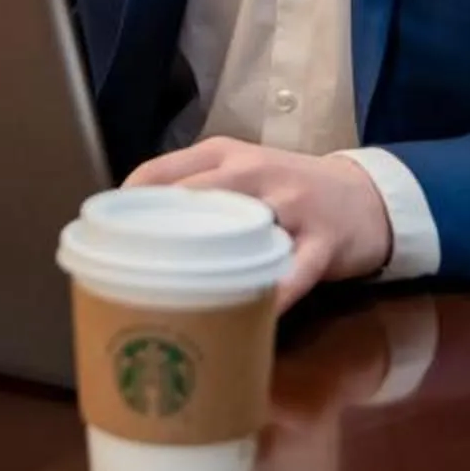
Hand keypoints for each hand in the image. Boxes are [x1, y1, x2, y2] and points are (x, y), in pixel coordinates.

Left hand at [123, 139, 392, 310]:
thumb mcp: (241, 176)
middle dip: (157, 234)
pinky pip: (294, 273)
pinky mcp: (323, 242)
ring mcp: (292, 206)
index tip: (102, 238)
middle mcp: (255, 173)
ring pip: (242, 230)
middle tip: (128, 273)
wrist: (367, 197)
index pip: (161, 171)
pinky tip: (248, 315)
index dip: (126, 206)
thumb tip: (129, 230)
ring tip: (175, 297)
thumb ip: (194, 193)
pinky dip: (271, 294)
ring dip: (209, 265)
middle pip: (194, 197)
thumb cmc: (288, 191)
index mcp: (225, 154)